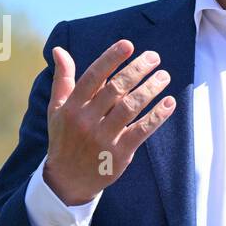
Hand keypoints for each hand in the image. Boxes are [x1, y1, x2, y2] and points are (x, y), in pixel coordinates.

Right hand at [43, 39, 175, 205]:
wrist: (67, 180)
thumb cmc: (64, 137)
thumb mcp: (56, 108)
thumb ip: (62, 79)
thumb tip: (59, 49)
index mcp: (71, 107)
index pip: (93, 77)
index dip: (111, 59)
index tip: (128, 45)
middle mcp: (86, 121)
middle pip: (116, 89)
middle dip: (137, 70)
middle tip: (154, 57)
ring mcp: (103, 138)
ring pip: (130, 108)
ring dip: (150, 89)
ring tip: (164, 76)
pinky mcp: (119, 154)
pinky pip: (141, 131)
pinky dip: (157, 116)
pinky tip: (169, 103)